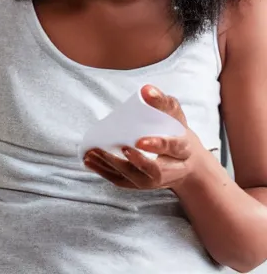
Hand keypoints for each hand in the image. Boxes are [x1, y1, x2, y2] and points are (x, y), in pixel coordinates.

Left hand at [83, 85, 206, 191]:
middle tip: (121, 148)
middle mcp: (171, 170)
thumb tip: (146, 89)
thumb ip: (162, 102)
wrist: (184, 162)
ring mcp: (153, 180)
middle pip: (154, 170)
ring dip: (113, 165)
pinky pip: (121, 181)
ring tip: (95, 151)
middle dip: (137, 161)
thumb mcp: (174, 115)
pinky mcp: (139, 184)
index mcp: (182, 150)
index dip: (157, 145)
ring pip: (134, 177)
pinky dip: (104, 171)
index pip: (172, 147)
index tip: (139, 141)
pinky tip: (89, 159)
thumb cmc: (175, 132)